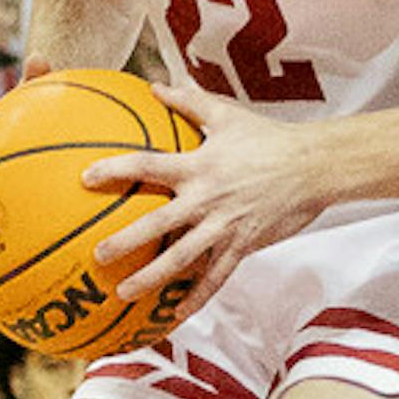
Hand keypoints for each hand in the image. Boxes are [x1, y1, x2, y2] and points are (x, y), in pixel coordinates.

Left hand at [85, 83, 347, 318]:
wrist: (313, 167)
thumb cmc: (268, 138)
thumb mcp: (227, 114)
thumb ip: (188, 101)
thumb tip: (154, 85)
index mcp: (199, 165)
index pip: (148, 166)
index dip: (116, 170)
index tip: (86, 177)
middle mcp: (207, 199)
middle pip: (159, 223)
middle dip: (126, 240)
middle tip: (98, 255)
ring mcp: (225, 226)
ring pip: (183, 258)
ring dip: (152, 278)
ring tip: (125, 293)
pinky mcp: (243, 245)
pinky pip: (216, 276)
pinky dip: (197, 296)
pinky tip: (177, 313)